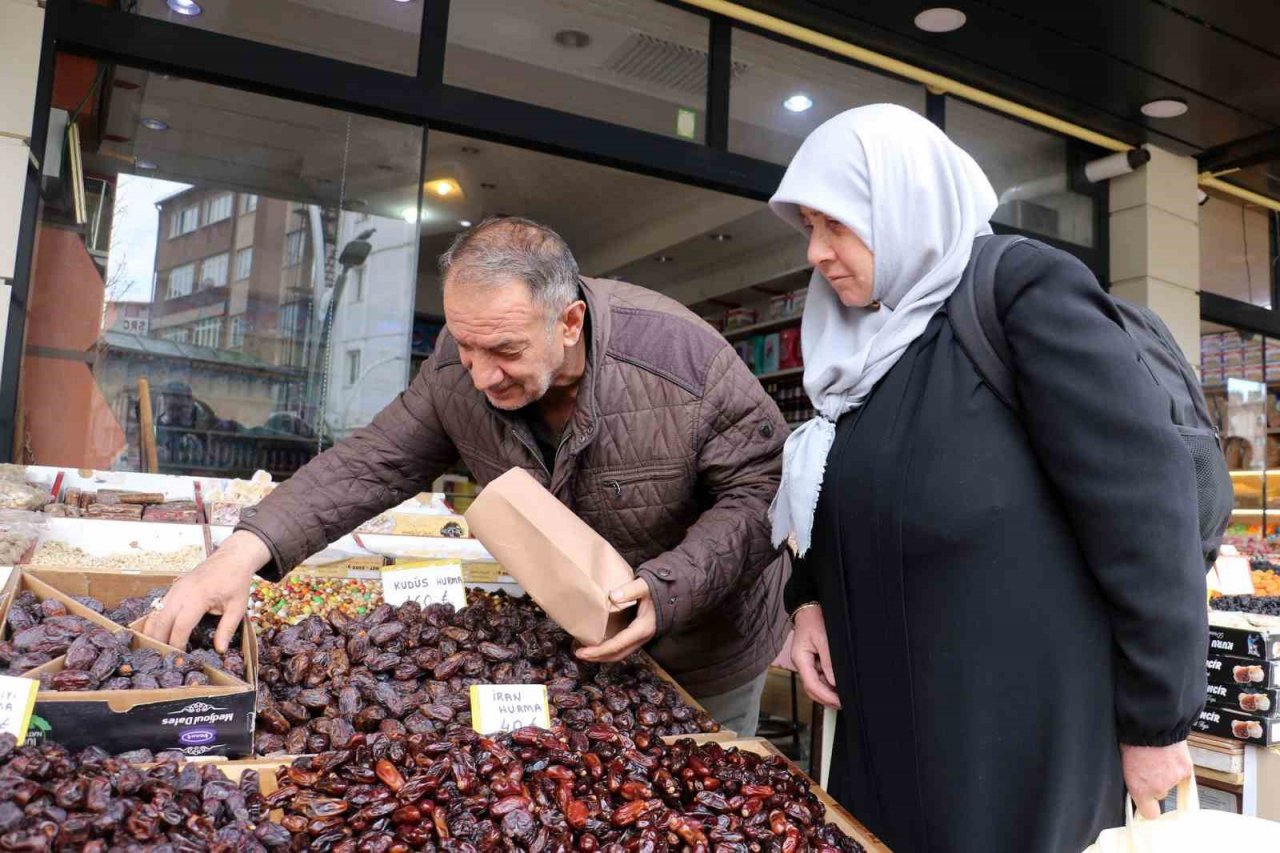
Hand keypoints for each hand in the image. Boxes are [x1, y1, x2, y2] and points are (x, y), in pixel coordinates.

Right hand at [142, 530, 269, 651]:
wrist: (232, 558)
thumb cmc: (236, 582)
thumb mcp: (238, 606)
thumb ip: (227, 628)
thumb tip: (219, 649)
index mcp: (197, 598)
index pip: (180, 626)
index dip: (176, 644)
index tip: (178, 660)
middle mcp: (180, 594)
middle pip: (160, 622)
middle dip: (159, 642)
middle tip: (161, 660)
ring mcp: (174, 590)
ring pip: (154, 615)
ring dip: (153, 633)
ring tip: (155, 652)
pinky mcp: (172, 589)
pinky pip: (157, 608)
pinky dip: (154, 622)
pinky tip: (156, 635)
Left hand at [575, 579, 656, 662]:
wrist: (674, 592)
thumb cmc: (659, 588)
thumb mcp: (645, 586)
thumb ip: (631, 589)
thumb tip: (613, 595)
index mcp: (642, 628)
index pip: (618, 645)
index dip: (599, 651)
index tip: (582, 652)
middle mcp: (642, 637)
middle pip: (618, 654)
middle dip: (598, 657)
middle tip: (578, 653)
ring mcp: (640, 637)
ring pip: (620, 653)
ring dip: (602, 655)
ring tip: (584, 651)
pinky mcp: (638, 635)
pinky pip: (622, 647)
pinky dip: (608, 649)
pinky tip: (597, 643)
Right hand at [792, 606, 840, 708]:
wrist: (809, 608)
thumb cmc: (814, 619)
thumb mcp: (824, 639)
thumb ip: (829, 662)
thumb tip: (834, 682)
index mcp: (800, 659)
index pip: (811, 684)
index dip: (826, 696)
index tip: (840, 701)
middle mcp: (800, 663)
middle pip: (811, 689)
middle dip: (826, 699)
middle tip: (843, 704)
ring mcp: (805, 663)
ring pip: (814, 685)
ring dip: (826, 694)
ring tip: (842, 698)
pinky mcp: (810, 661)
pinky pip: (817, 678)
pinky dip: (826, 685)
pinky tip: (837, 687)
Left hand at [1121, 741, 1193, 819]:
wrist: (1149, 724)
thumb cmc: (1130, 738)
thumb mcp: (1122, 761)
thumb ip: (1131, 777)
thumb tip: (1133, 781)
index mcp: (1139, 789)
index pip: (1150, 814)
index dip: (1148, 807)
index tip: (1145, 803)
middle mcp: (1158, 788)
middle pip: (1159, 794)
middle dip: (1154, 784)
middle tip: (1148, 768)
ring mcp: (1174, 780)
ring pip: (1171, 783)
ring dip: (1166, 774)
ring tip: (1158, 757)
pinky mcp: (1186, 770)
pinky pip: (1183, 775)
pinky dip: (1178, 767)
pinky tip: (1169, 755)